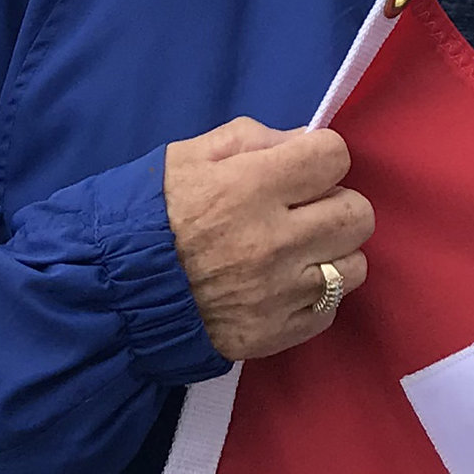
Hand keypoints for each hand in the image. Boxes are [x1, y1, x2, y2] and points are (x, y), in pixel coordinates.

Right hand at [163, 118, 372, 359]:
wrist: (116, 290)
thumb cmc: (154, 213)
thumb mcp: (192, 155)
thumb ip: (253, 139)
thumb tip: (302, 142)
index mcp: (253, 187)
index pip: (334, 157)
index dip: (320, 157)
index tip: (301, 168)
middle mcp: (276, 240)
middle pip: (357, 214)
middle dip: (335, 203)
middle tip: (305, 209)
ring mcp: (279, 293)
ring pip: (353, 266)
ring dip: (332, 252)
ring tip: (299, 250)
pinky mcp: (275, 334)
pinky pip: (329, 310)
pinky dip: (315, 296)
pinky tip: (286, 285)